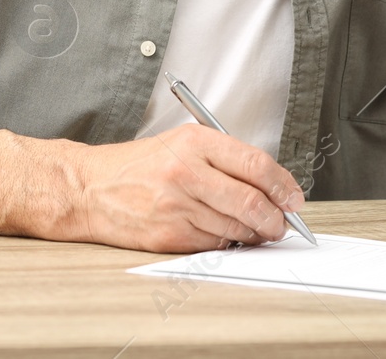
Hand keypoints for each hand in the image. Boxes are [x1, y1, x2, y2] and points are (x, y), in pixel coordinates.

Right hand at [68, 124, 305, 253]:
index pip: (255, 164)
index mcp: (195, 143)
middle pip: (250, 201)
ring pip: (236, 227)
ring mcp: (177, 206)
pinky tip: (229, 236)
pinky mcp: (169, 235)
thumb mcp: (183, 143)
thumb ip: (225, 159)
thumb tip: (271, 185)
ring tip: (260, 230)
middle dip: (276, 218)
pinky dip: (229, 242)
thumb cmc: (140, 165)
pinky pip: (214, 244)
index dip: (283, 185)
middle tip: (283, 223)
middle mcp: (186, 172)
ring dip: (256, 234)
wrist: (92, 188)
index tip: (294, 197)